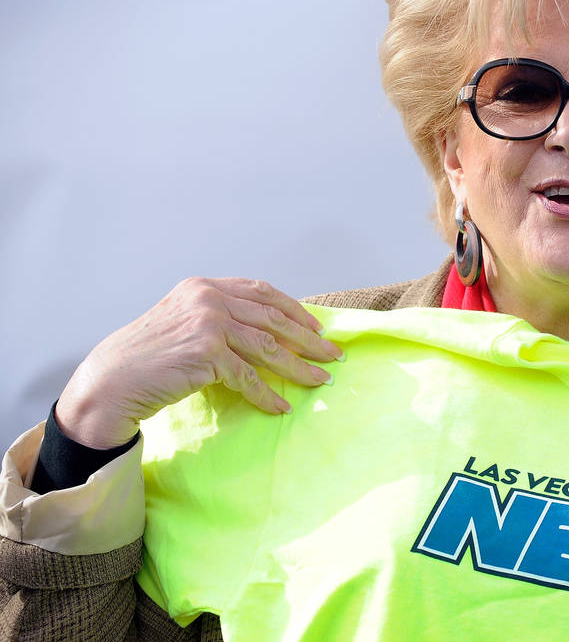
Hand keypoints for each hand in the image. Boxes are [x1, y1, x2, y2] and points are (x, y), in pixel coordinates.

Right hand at [56, 277, 342, 449]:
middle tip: (333, 354)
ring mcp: (208, 323)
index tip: (317, 327)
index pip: (262, 292)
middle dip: (308, 338)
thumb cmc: (149, 357)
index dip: (294, 310)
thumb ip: (220, 318)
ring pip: (267, 347)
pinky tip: (281, 406)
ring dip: (298, 367)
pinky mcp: (206, 353)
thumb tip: (269, 333)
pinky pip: (248, 377)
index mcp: (205, 286)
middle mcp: (208, 298)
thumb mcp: (185, 322)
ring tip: (320, 380)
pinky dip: (267, 394)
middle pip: (273, 318)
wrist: (111, 380)